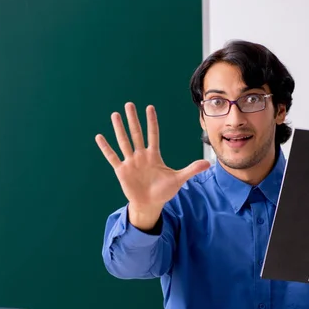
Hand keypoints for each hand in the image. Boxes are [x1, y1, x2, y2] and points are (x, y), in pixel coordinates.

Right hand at [95, 102, 209, 229]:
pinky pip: (112, 157)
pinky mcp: (122, 171)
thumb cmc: (164, 191)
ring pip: (124, 142)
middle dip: (133, 119)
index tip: (150, 107)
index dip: (152, 122)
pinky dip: (106, 148)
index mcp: (154, 155)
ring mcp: (130, 162)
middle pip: (136, 134)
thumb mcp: (179, 179)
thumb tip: (208, 163)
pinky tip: (100, 137)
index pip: (153, 134)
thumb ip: (191, 169)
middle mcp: (141, 155)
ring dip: (119, 129)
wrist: (150, 204)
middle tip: (129, 104)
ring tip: (115, 115)